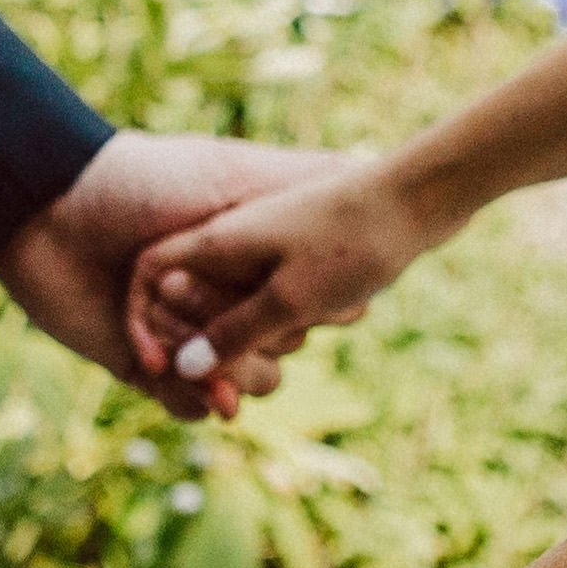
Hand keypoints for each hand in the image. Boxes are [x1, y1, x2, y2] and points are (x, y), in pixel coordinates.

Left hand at [0, 132, 350, 418]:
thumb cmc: (141, 181)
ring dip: (223, 377)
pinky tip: (185, 388)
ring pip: (236, 383)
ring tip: (197, 364)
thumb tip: (362, 172)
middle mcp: (222, 298)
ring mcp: (182, 334)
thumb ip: (290, 181)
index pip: (301, 307)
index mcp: (248, 258)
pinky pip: (183, 405)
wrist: (47, 210)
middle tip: (210, 319)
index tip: (288, 299)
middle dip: (251, 346)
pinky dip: (189, 402)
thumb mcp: (227, 174)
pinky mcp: (139, 365)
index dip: (299, 314)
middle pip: (275, 350)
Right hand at [130, 155, 441, 399]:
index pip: (148, 279)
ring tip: (324, 319)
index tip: (162, 371)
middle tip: (269, 360)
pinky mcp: (300, 252)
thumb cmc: (351, 242)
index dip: (145, 326)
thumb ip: (232, 334)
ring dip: (275, 332)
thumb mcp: (289, 301)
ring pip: (244, 307)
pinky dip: (300, 315)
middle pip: (196, 305)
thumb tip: (185, 368)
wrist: (421, 196)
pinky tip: (344, 309)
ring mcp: (266, 244)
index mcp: (216, 242)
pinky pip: (280, 298)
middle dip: (225, 343)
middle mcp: (232, 239)